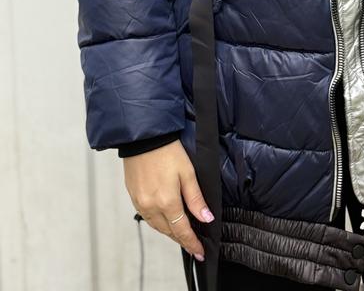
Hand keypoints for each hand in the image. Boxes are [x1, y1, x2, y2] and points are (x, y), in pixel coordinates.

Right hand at [123, 139, 213, 260]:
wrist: (144, 137)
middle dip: (182, 239)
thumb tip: (206, 218)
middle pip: (168, 231)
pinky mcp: (133, 196)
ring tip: (181, 233)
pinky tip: (165, 218)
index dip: (192, 243)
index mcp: (166, 202)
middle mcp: (151, 207)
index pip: (182, 231)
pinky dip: (158, 221)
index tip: (200, 252)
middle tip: (193, 244)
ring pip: (157, 226)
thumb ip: (196, 198)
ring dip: (169, 231)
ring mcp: (140, 203)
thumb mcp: (187, 173)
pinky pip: (147, 217)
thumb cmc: (167, 151)